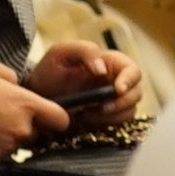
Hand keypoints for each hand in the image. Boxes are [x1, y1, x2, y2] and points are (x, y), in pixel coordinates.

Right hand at [0, 57, 67, 166]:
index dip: (57, 118)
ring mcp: (4, 149)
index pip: (61, 119)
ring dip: (7, 138)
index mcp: (25, 104)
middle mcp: (20, 130)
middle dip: (26, 127)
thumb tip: (17, 86)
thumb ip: (11, 76)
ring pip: (16, 146)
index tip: (49, 117)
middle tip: (3, 116)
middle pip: (37, 134)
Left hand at [26, 41, 144, 124]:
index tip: (117, 89)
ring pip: (130, 110)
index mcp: (111, 63)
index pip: (132, 71)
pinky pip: (118, 123)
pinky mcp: (107, 118)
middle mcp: (116, 81)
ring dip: (112, 115)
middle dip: (121, 103)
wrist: (38, 95)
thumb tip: (103, 69)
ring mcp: (113, 101)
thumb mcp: (62, 52)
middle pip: (136, 93)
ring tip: (87, 113)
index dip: (129, 80)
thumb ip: (85, 51)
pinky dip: (105, 123)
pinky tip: (87, 119)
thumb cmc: (49, 70)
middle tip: (100, 107)